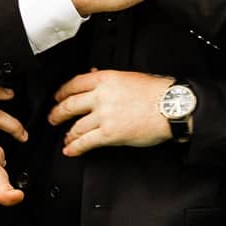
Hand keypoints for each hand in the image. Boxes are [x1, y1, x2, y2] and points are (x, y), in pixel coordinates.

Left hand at [49, 69, 177, 156]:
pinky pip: (86, 142)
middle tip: (53, 118)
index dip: (62, 92)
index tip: (58, 97)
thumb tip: (94, 75)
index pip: (74, 84)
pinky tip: (71, 150)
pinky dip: (75, 147)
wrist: (172, 107)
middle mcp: (101, 96)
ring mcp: (104, 115)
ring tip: (66, 139)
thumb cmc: (157, 92)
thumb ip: (109, 79)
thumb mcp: (130, 77)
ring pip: (77, 126)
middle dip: (57, 113)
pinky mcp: (110, 134)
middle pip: (70, 105)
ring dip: (68, 134)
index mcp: (106, 79)